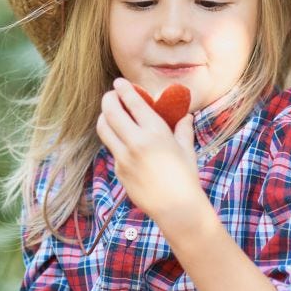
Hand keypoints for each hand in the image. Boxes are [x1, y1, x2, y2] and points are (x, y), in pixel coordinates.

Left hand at [96, 77, 203, 222]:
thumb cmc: (186, 177)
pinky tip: (122, 140)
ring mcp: (124, 157)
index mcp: (155, 132)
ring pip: (104, 129)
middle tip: (111, 95)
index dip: (124, 89)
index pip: (133, 102)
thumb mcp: (187, 149)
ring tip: (110, 114)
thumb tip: (185, 116)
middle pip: (111, 111)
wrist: (176, 208)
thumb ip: (183, 129)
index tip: (119, 82)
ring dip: (104, 117)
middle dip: (109, 99)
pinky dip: (114, 139)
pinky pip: (112, 148)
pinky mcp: (119, 170)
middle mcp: (136, 142)